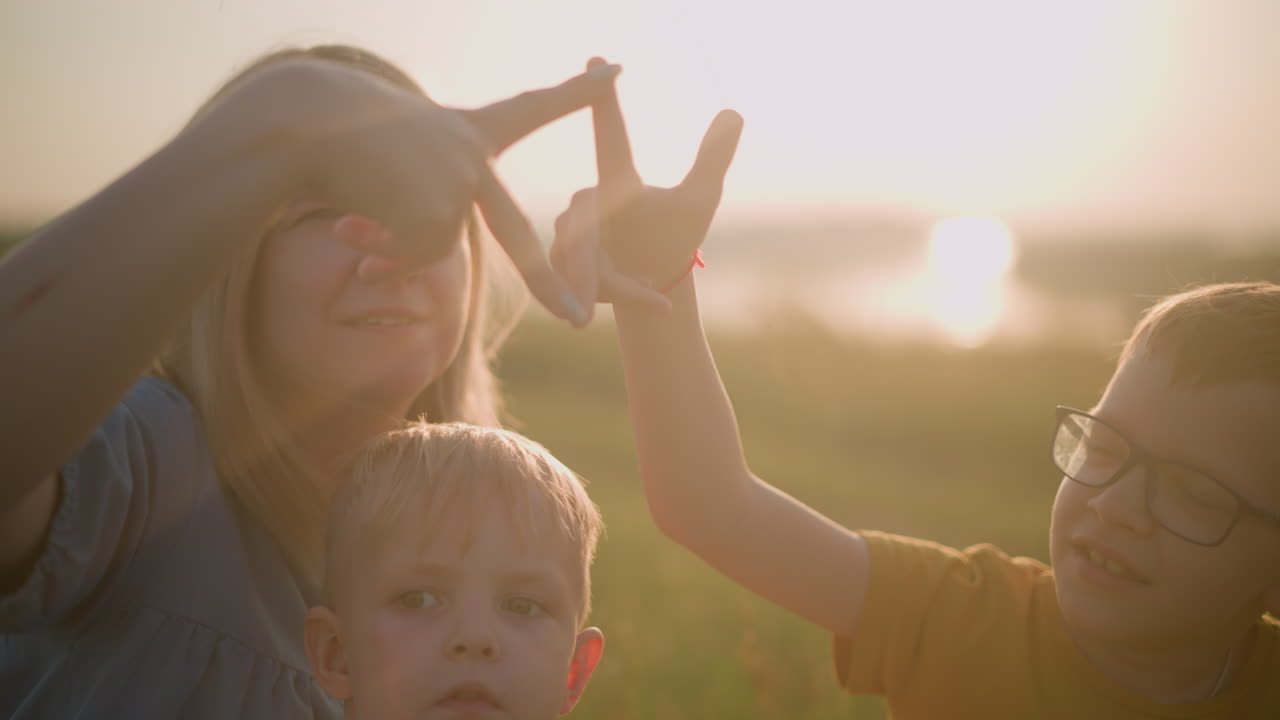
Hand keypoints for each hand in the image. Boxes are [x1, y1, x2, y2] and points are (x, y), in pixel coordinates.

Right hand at [201, 57, 620, 324]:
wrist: (301, 121)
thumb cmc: (334, 131)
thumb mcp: (390, 155)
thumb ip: (417, 206)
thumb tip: (397, 273)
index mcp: (468, 130)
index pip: (531, 109)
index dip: (576, 96)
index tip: (620, 73)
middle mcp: (472, 155)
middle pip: (518, 237)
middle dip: (548, 284)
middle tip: (579, 320)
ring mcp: (459, 182)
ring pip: (432, 248)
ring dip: (388, 245)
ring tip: (355, 205)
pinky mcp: (438, 208)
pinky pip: (411, 258)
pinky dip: (380, 252)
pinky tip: (354, 216)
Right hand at [552, 58, 742, 311]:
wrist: (656, 282)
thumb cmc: (678, 235)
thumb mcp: (699, 201)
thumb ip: (713, 158)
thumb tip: (734, 112)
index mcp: (619, 180)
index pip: (610, 137)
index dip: (604, 101)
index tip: (597, 59)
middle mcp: (587, 200)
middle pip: (581, 228)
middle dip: (588, 268)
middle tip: (603, 295)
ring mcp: (567, 231)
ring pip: (576, 260)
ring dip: (609, 288)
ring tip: (646, 298)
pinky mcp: (554, 261)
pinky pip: (570, 282)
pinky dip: (602, 300)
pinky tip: (614, 313)